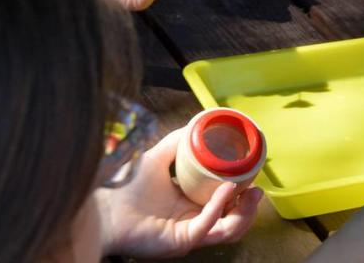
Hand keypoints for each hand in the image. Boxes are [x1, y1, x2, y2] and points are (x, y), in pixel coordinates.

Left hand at [96, 127, 261, 257]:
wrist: (104, 204)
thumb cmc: (127, 185)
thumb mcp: (160, 154)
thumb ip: (180, 140)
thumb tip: (202, 121)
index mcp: (191, 204)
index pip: (224, 205)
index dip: (242, 193)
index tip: (253, 175)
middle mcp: (192, 222)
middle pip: (231, 222)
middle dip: (249, 209)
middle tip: (258, 190)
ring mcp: (187, 234)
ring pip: (226, 231)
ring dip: (243, 214)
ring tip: (251, 193)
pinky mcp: (180, 242)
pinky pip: (207, 226)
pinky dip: (220, 207)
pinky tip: (226, 190)